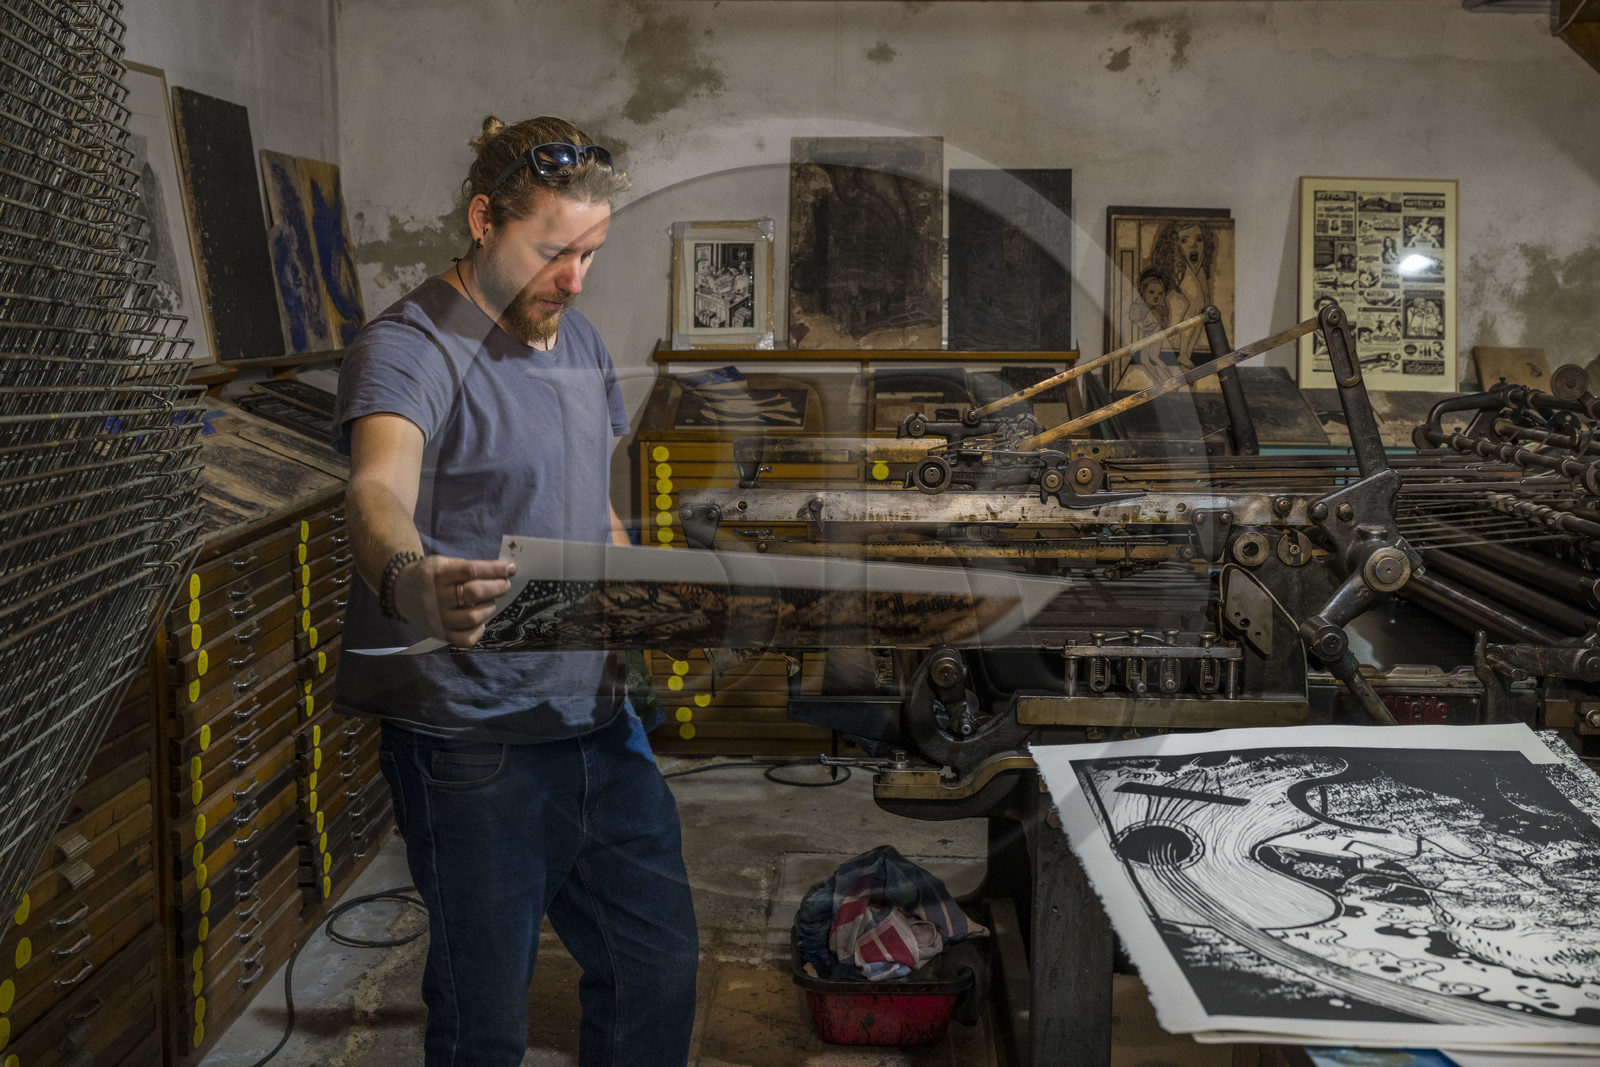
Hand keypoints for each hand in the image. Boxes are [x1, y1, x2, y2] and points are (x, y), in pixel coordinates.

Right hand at [394, 555, 514, 646]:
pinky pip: (466, 639)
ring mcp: (437, 619)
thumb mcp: (442, 563)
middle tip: (505, 585)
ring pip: (473, 617)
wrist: (401, 593)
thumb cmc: (429, 576)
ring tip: (489, 601)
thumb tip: (502, 571)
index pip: (470, 571)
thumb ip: (467, 567)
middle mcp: (435, 597)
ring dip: (489, 607)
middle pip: (474, 593)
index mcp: (436, 575)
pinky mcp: (440, 634)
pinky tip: (479, 620)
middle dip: (496, 587)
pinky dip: (479, 629)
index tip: (510, 568)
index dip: (494, 569)